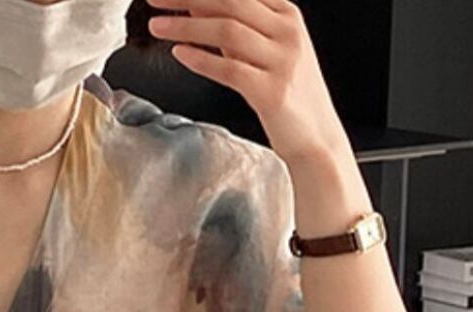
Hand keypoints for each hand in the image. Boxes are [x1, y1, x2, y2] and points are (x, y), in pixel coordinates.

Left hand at [146, 0, 351, 165]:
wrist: (316, 138)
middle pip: (231, 1)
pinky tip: (179, 54)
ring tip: (157, 27)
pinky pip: (230, 70)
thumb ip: (239, 31)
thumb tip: (197, 10)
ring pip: (228, 31)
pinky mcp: (272, 92)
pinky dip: (201, 59)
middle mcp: (287, 32)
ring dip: (186, 26)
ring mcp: (282, 61)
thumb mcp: (266, 52)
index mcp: (287, 15)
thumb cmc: (286, 96)